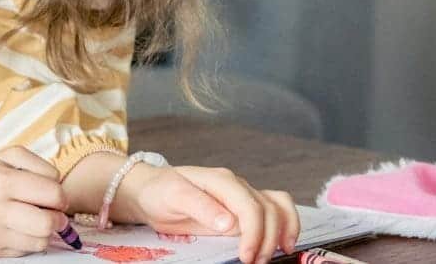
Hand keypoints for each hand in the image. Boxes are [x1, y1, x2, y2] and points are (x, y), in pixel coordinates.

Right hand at [0, 147, 70, 257]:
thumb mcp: (9, 156)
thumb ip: (39, 164)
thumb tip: (59, 187)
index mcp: (1, 181)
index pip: (52, 194)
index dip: (60, 196)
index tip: (55, 196)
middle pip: (47, 223)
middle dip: (57, 218)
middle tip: (52, 212)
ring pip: (40, 241)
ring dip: (44, 231)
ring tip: (34, 219)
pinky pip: (26, 251)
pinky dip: (29, 240)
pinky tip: (19, 228)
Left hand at [116, 164, 300, 263]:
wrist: (150, 190)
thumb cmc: (159, 191)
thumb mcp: (172, 196)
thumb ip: (200, 206)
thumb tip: (228, 222)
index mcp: (221, 180)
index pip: (249, 206)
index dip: (254, 233)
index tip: (246, 257)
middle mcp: (236, 186)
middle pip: (268, 209)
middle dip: (267, 239)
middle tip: (255, 262)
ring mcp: (242, 196)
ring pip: (278, 207)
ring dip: (283, 231)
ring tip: (278, 253)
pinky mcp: (243, 208)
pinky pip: (274, 209)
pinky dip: (285, 224)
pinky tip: (283, 242)